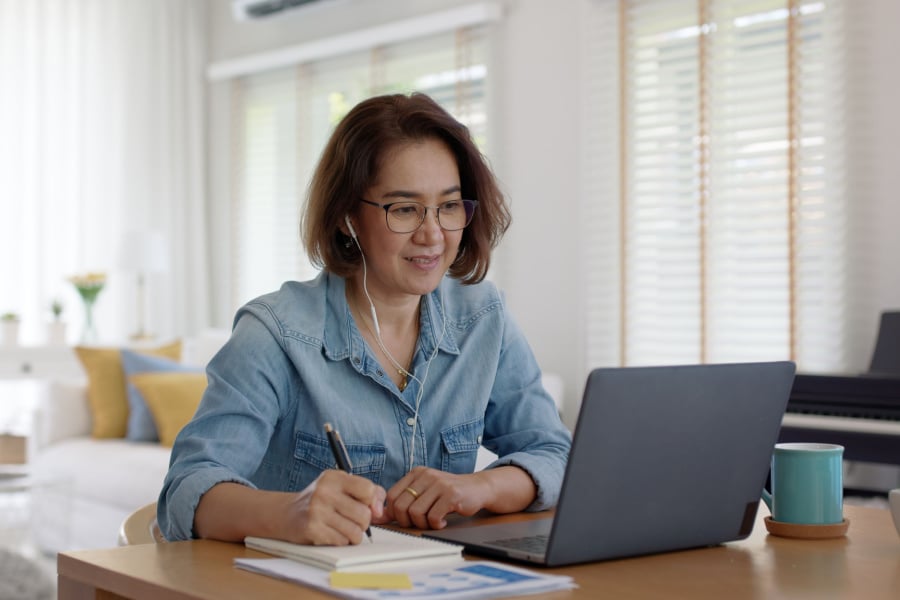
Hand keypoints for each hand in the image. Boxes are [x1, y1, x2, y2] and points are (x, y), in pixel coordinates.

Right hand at [283, 470, 385, 544]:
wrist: (286, 513)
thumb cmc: (320, 500)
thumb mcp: (341, 486)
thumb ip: (368, 492)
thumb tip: (379, 510)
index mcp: (334, 477)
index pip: (368, 489)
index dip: (371, 502)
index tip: (366, 507)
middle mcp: (324, 491)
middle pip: (364, 515)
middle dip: (363, 523)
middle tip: (351, 520)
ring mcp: (317, 510)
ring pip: (355, 532)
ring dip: (353, 535)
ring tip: (342, 528)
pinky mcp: (312, 529)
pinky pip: (342, 541)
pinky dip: (340, 541)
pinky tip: (330, 533)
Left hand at [377, 466, 491, 529]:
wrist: (477, 488)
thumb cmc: (447, 493)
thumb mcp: (424, 493)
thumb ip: (403, 502)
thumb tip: (378, 517)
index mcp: (416, 473)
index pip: (392, 495)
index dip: (393, 513)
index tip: (404, 520)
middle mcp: (425, 475)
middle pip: (400, 506)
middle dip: (407, 521)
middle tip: (419, 523)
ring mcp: (438, 484)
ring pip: (415, 512)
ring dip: (422, 524)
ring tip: (432, 522)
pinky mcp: (451, 494)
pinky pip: (433, 516)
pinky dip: (435, 525)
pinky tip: (442, 522)